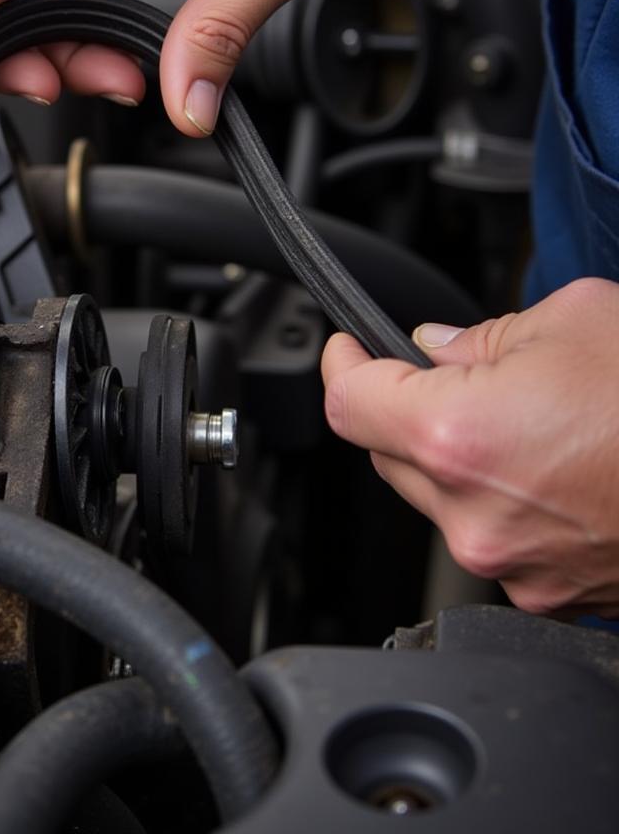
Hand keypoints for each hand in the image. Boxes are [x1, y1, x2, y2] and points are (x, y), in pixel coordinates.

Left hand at [321, 278, 618, 617]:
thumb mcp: (571, 322)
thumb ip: (479, 338)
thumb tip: (434, 350)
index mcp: (459, 437)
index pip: (348, 403)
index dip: (340, 365)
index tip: (346, 350)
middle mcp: (472, 513)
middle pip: (383, 452)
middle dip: (400, 408)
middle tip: (445, 376)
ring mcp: (509, 562)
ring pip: (434, 497)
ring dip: (451, 457)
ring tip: (522, 422)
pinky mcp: (546, 591)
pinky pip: (487, 533)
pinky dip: (494, 498)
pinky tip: (546, 467)